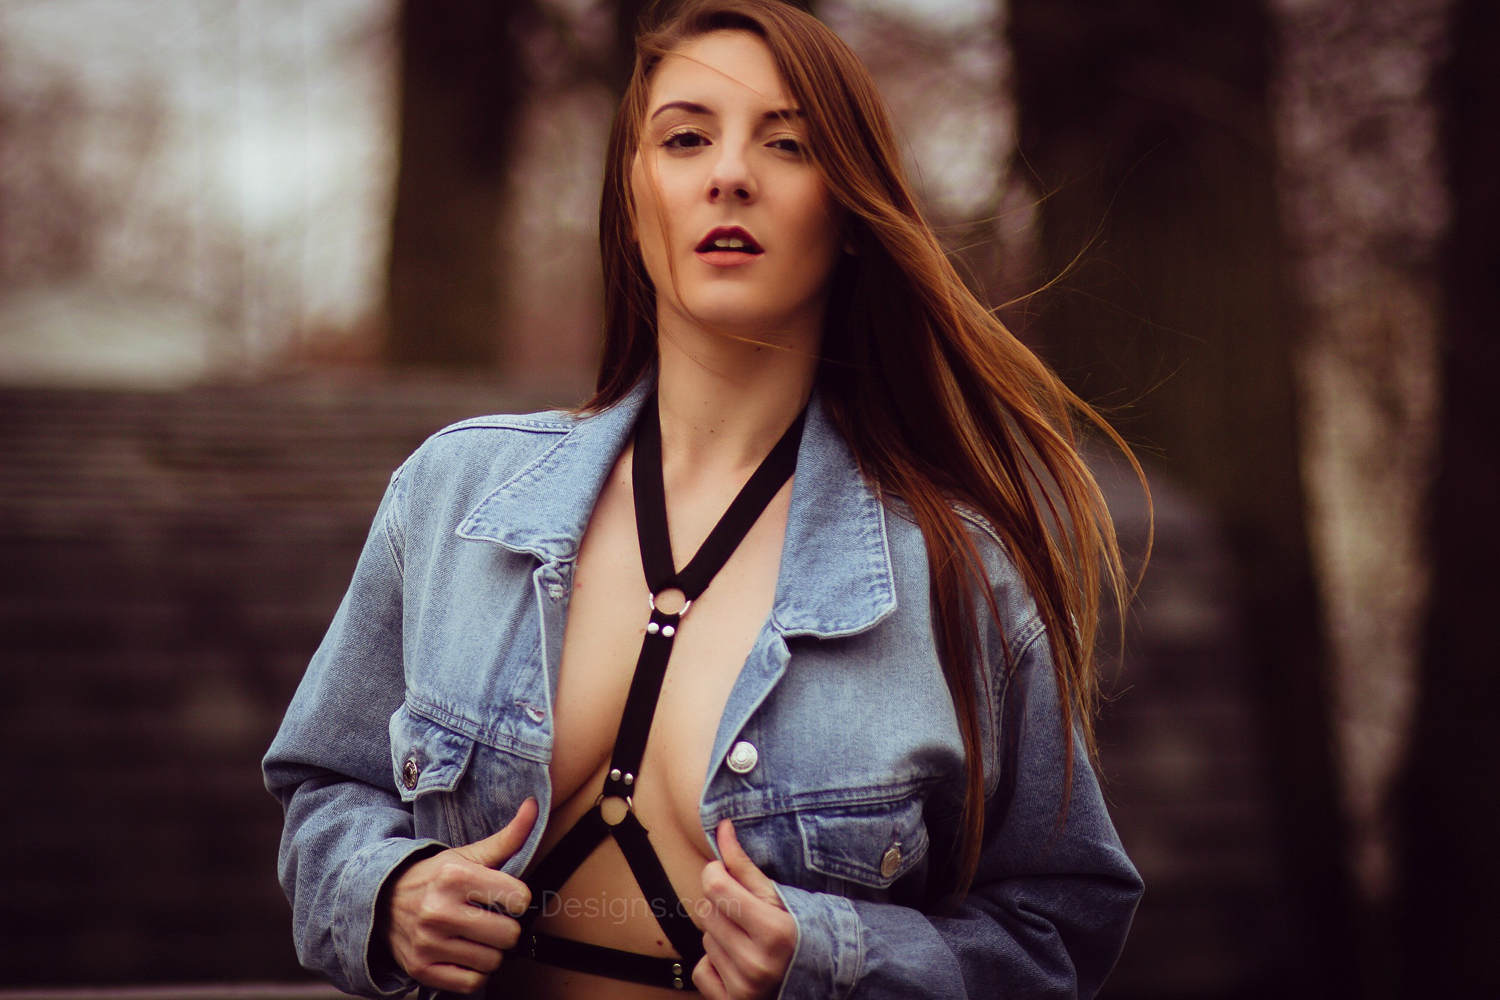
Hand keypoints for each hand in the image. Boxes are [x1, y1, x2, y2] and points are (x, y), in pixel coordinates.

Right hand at [381, 798, 538, 993]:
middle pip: (509, 935)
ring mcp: (429, 943)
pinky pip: (471, 982)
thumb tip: (534, 806)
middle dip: (506, 928)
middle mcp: (439, 910)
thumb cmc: (434, 876)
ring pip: (492, 961)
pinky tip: (466, 954)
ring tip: (476, 936)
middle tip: (491, 919)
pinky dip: (474, 972)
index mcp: (455, 877)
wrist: (382, 901)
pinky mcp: (422, 969)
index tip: (504, 896)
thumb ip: (507, 837)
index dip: (517, 898)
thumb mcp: (467, 854)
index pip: (519, 898)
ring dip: (490, 951)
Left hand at [694, 819, 797, 998]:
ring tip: (747, 937)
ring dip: (719, 933)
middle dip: (721, 904)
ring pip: (704, 939)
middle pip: (706, 911)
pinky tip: (736, 961)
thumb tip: (721, 826)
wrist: (820, 977)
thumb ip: (744, 864)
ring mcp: (744, 988)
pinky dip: (712, 963)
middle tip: (745, 911)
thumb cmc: (799, 929)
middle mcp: (758, 964)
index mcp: (775, 931)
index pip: (716, 887)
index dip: (716, 872)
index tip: (725, 872)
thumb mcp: (778, 895)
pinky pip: (700, 970)